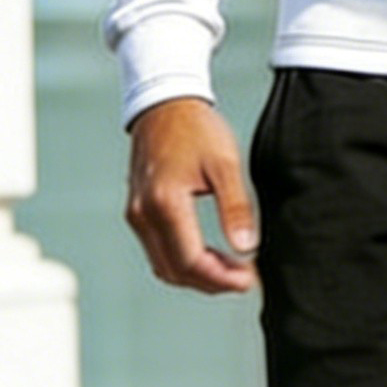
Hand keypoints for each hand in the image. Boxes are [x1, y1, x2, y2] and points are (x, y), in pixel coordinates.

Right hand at [125, 97, 258, 293]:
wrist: (164, 104)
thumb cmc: (196, 129)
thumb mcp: (225, 164)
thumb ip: (236, 208)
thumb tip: (246, 248)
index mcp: (165, 203)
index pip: (190, 262)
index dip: (221, 279)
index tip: (249, 280)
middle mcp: (143, 214)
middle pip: (174, 271)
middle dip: (211, 283)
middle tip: (245, 279)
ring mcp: (136, 215)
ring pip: (164, 266)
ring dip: (197, 276)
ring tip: (233, 270)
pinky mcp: (137, 212)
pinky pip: (158, 251)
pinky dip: (184, 262)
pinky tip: (211, 256)